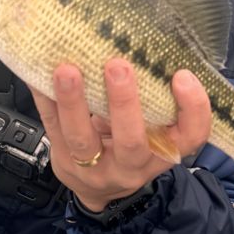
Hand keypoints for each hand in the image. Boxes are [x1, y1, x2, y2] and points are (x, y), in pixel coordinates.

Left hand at [31, 59, 211, 211]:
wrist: (101, 191)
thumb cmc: (132, 145)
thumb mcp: (154, 130)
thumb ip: (156, 100)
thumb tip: (144, 42)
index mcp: (165, 151)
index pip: (192, 136)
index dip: (193, 108)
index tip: (183, 76)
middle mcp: (133, 165)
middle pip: (132, 141)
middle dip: (124, 103)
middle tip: (118, 66)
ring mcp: (96, 168)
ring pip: (84, 139)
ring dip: (74, 102)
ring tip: (67, 71)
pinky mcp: (64, 161)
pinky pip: (52, 129)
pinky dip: (46, 101)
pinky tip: (39, 78)